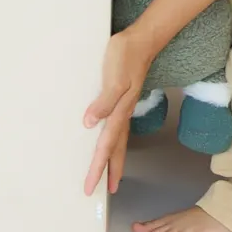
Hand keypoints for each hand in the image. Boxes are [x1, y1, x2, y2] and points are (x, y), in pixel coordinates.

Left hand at [84, 29, 148, 194]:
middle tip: (102, 191)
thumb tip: (89, 124)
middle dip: (109, 171)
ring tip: (110, 176)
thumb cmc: (125, 56)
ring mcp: (124, 108)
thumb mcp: (114, 78)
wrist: (142, 40)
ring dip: (113, 160)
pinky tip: (110, 141)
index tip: (90, 186)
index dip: (98, 167)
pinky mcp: (123, 99)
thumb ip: (103, 102)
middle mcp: (122, 114)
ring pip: (118, 141)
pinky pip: (117, 128)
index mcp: (119, 113)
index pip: (106, 147)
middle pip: (115, 150)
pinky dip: (114, 142)